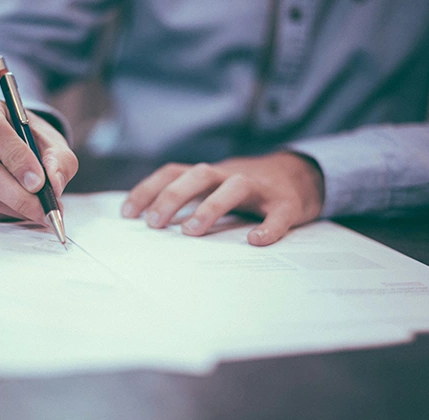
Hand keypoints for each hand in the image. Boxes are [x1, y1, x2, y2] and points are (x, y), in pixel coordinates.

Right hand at [0, 93, 77, 220]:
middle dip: (19, 195)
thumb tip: (54, 183)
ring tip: (38, 211)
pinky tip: (17, 209)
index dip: (16, 159)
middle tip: (45, 210)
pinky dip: (0, 213)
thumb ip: (59, 160)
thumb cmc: (30, 140)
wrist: (10, 146)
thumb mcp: (52, 142)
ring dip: (13, 208)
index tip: (39, 183)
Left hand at [121, 152, 323, 245]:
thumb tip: (148, 225)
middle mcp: (230, 175)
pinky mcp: (286, 203)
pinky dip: (269, 227)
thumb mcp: (214, 188)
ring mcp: (260, 188)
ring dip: (211, 206)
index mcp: (209, 174)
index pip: (173, 173)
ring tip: (191, 231)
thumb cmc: (245, 190)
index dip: (148, 189)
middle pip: (199, 175)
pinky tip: (256, 241)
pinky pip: (278, 214)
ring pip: (234, 186)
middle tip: (154, 224)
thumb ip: (188, 200)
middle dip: (173, 196)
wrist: (300, 176)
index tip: (127, 214)